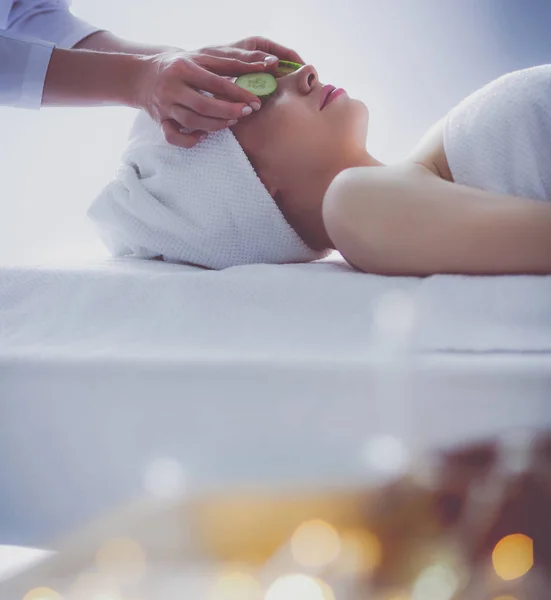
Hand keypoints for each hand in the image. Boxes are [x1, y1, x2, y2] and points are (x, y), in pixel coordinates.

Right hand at [134, 36, 304, 147]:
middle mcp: (171, 87)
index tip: (256, 102)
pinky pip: (173, 137)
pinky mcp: (159, 122)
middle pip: (203, 105)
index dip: (238, 94)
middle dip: (228, 111)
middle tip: (246, 113)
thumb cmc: (181, 65)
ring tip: (231, 121)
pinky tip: (204, 136)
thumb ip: (231, 63)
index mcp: (184, 68)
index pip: (215, 83)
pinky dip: (189, 140)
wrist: (143, 73)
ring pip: (191, 122)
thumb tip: (265, 65)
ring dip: (214, 125)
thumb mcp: (202, 59)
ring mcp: (164, 106)